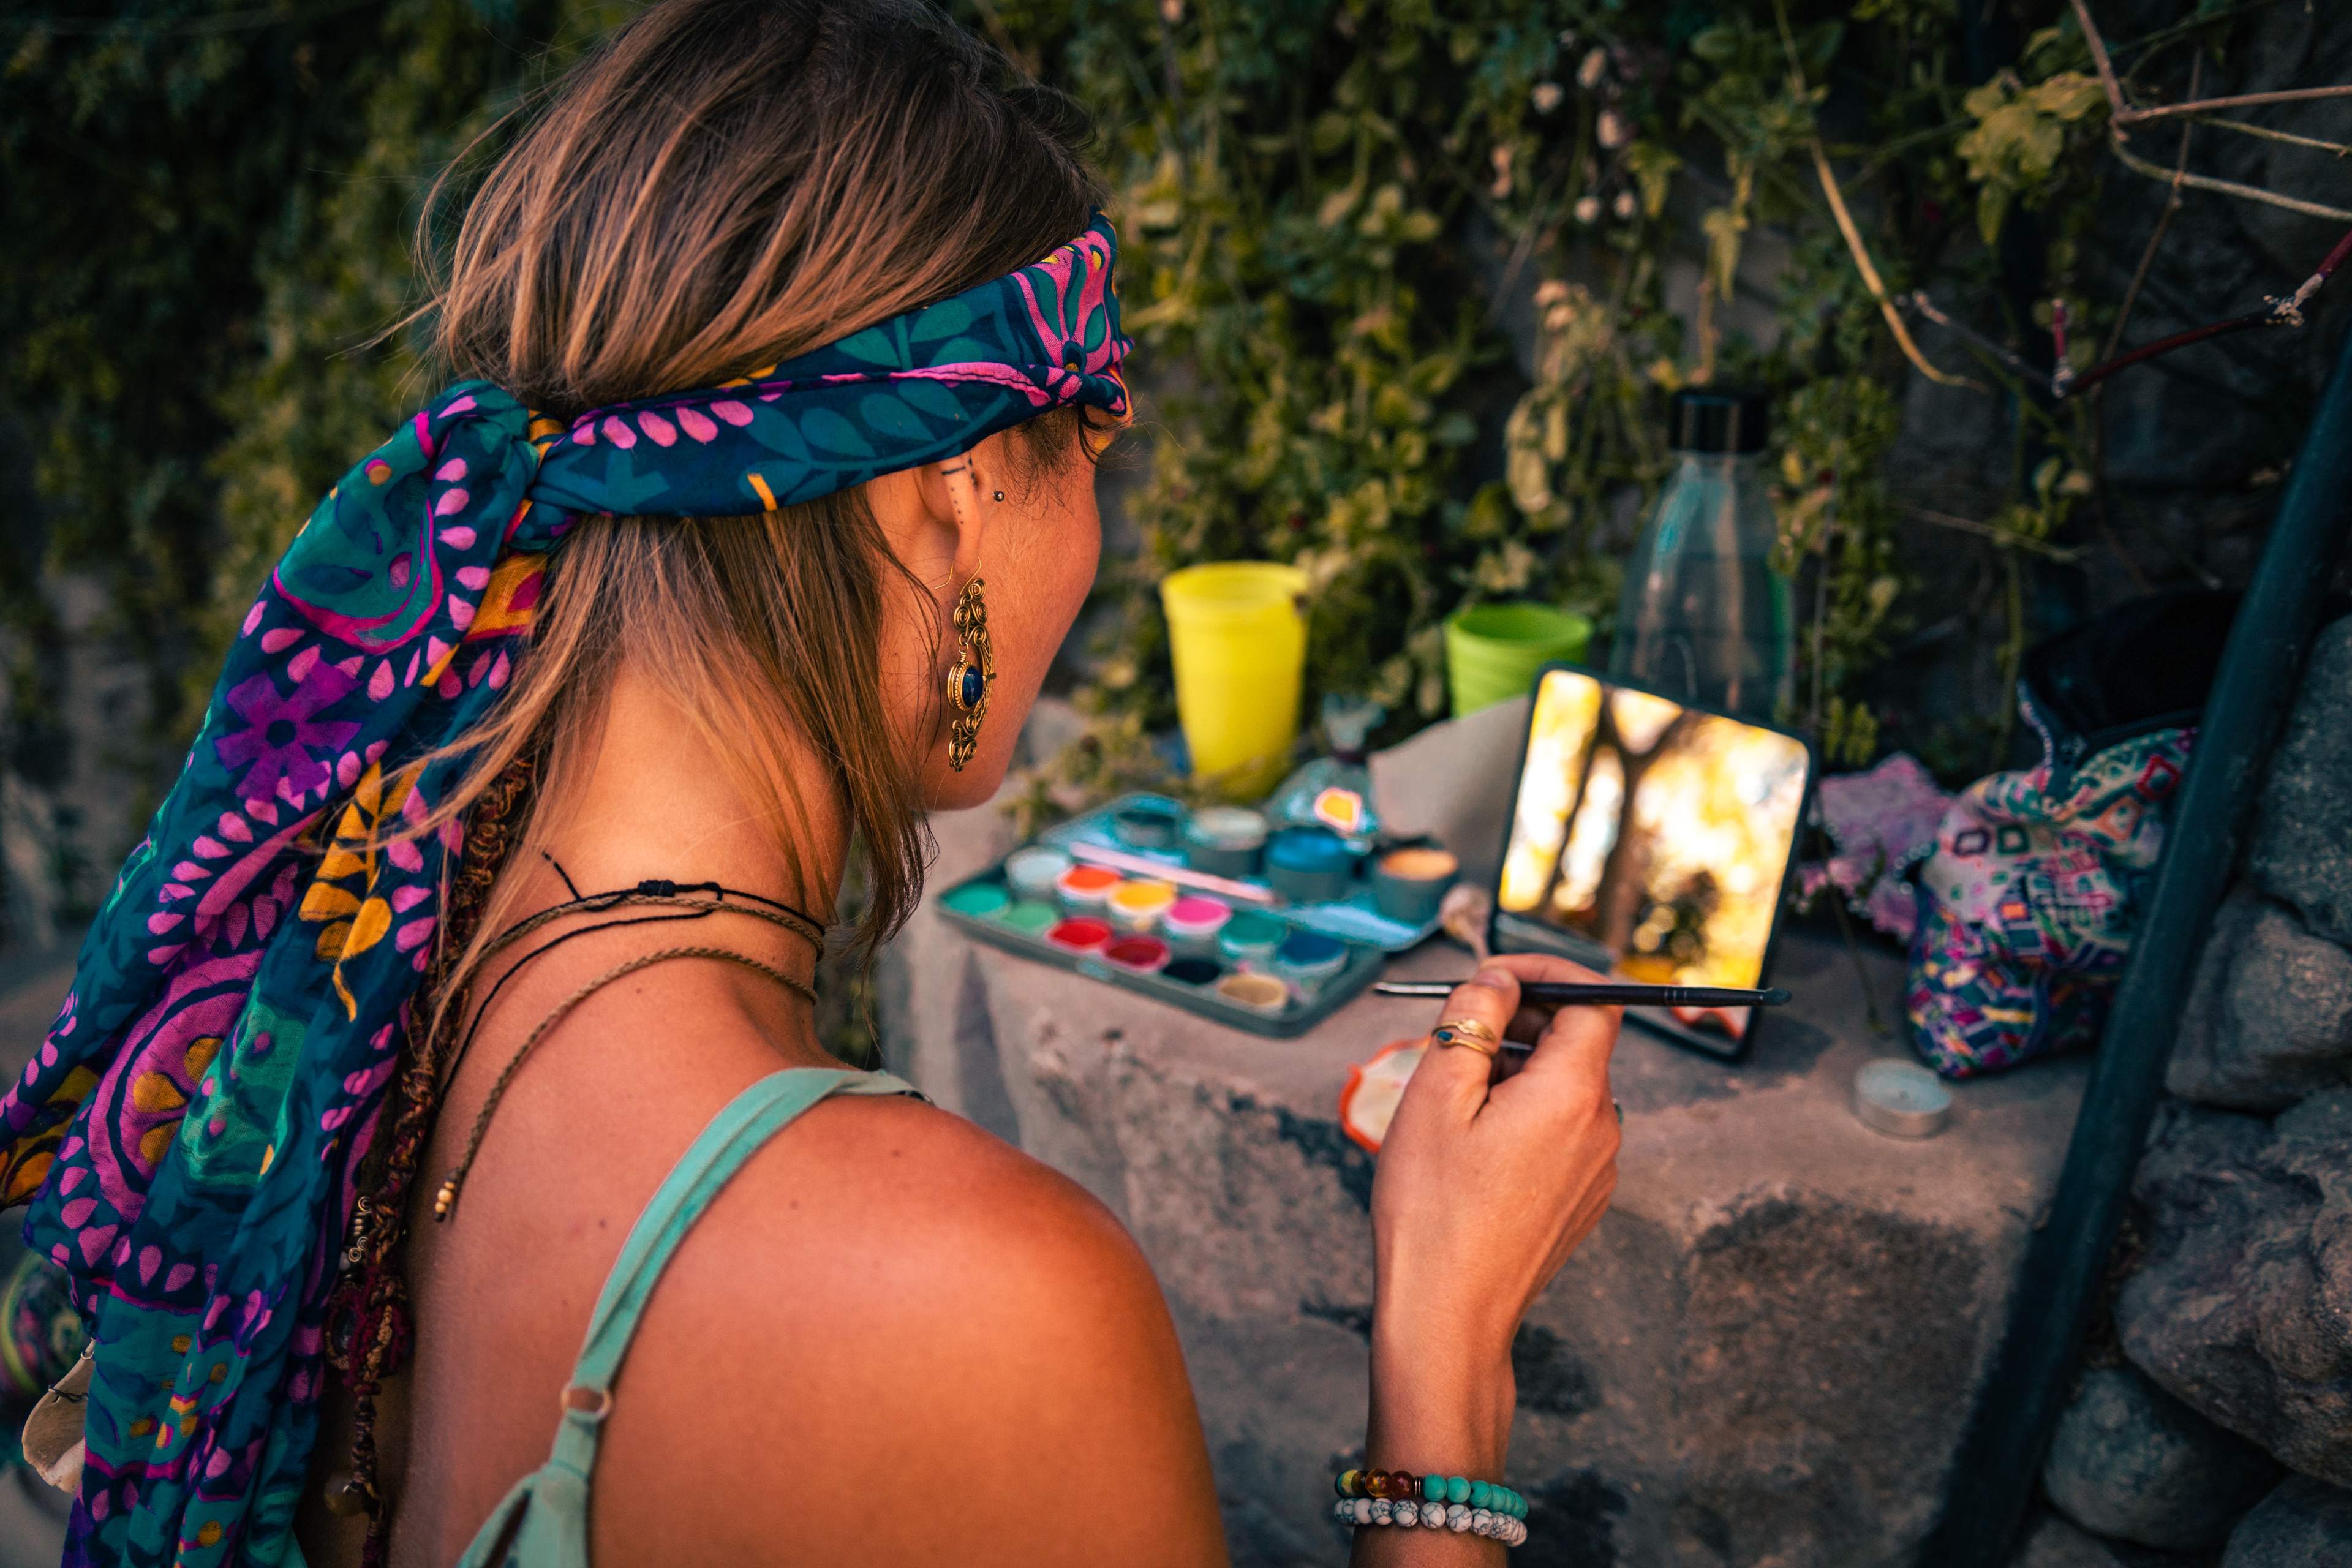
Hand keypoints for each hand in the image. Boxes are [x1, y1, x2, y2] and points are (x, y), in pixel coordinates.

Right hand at [1358, 954, 1621, 1498]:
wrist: (1448, 1317)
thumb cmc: (1433, 1210)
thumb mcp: (1436, 1095)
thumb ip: (1472, 1019)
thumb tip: (1498, 977)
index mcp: (1574, 1094)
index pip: (1596, 998)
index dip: (1549, 972)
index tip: (1496, 975)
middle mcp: (1602, 1128)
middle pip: (1580, 1041)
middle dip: (1520, 1023)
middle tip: (1454, 1036)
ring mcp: (1597, 1169)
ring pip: (1567, 1087)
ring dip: (1517, 1071)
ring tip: (1453, 1101)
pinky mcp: (1582, 1199)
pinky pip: (1564, 1131)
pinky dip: (1525, 1114)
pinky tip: (1472, 1145)